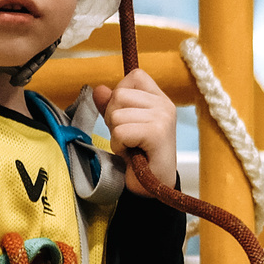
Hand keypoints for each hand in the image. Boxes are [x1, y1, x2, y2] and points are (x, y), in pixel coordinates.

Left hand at [95, 69, 179, 187]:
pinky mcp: (157, 133)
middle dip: (114, 118)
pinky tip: (132, 154)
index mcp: (160, 99)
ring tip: (131, 146)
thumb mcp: (123, 125)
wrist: (154, 187)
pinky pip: (121, 131)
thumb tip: (99, 89)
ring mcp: (163, 118)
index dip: (121, 96)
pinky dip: (119, 145)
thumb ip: (111, 106)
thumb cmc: (141, 156)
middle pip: (119, 95)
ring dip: (116, 135)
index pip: (134, 76)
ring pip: (117, 114)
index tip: (128, 119)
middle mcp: (165, 105)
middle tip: (128, 138)